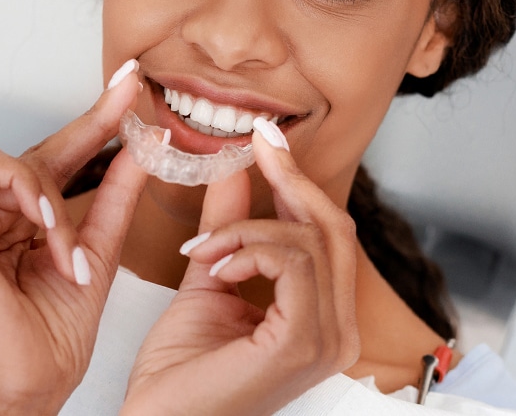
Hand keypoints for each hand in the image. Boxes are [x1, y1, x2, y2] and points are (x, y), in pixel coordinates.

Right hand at [0, 60, 147, 415]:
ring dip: (53, 196)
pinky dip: (24, 190)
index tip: (131, 84)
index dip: (98, 120)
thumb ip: (116, 194)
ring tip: (65, 243)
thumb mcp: (98, 249)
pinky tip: (43, 222)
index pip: (65, 158)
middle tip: (128, 94)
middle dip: (91, 124)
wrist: (27, 380)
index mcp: (29, 218)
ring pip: (19, 159)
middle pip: (43, 149)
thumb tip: (143, 142)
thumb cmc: (52, 332)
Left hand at [122, 119, 359, 415]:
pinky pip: (292, 263)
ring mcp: (325, 342)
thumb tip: (236, 170)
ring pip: (308, 240)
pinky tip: (215, 267)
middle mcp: (337, 332)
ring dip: (246, 228)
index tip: (266, 140)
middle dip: (290, 178)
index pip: (328, 234)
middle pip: (333, 228)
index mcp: (322, 318)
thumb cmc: (178, 374)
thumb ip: (227, 228)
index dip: (299, 181)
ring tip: (204, 252)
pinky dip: (249, 249)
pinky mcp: (301, 344)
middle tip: (253, 146)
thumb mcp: (208, 279)